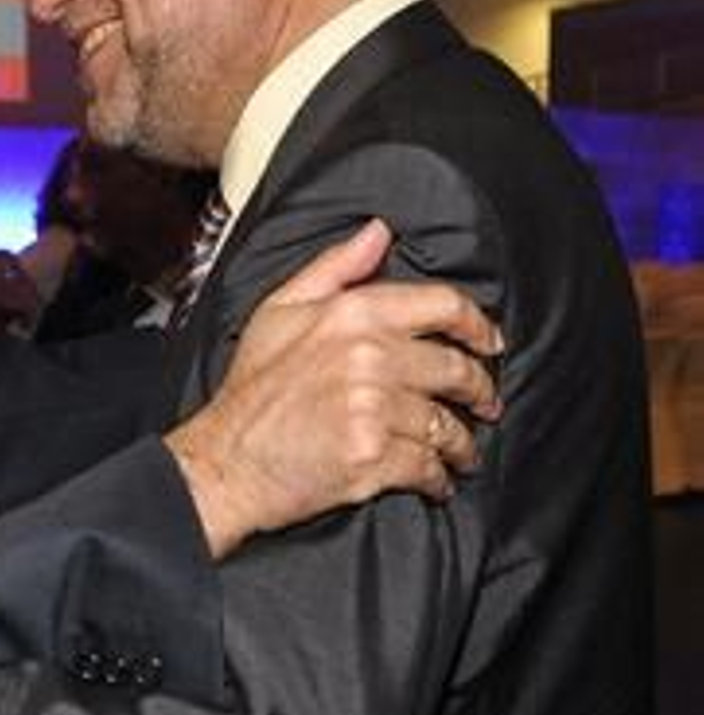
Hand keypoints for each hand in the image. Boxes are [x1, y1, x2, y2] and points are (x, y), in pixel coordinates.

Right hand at [167, 220, 503, 557]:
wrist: (226, 461)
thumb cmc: (250, 391)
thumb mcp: (280, 310)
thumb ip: (335, 266)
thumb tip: (378, 233)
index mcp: (352, 315)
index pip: (443, 306)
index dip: (476, 325)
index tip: (488, 342)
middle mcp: (369, 358)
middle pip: (456, 369)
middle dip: (479, 389)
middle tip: (484, 403)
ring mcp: (374, 409)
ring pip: (448, 424)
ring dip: (462, 442)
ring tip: (462, 450)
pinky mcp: (374, 458)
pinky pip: (429, 467)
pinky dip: (439, 478)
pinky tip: (437, 480)